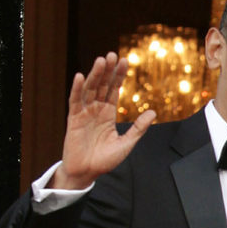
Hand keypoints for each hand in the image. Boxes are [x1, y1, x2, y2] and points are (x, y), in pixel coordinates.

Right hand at [52, 53, 156, 189]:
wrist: (87, 172)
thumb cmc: (105, 160)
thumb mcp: (126, 143)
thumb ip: (138, 128)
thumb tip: (152, 112)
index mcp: (108, 114)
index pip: (114, 90)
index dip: (119, 76)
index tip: (125, 61)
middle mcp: (96, 110)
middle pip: (103, 86)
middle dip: (108, 71)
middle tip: (113, 54)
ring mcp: (84, 113)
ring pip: (90, 90)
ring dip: (95, 75)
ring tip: (101, 60)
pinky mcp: (73, 119)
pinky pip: (75, 101)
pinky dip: (77, 89)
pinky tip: (81, 77)